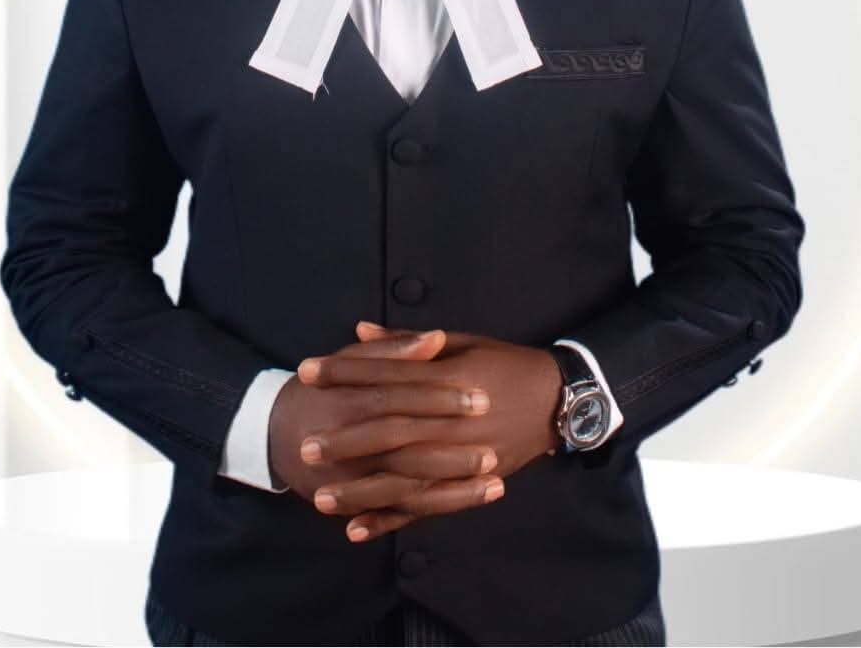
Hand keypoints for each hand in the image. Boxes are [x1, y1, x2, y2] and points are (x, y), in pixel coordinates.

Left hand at [297, 322, 562, 542]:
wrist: (555, 399)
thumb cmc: (503, 363)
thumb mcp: (461, 341)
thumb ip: (407, 342)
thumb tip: (360, 331)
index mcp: (448, 377)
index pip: (387, 373)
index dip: (345, 371)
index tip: (308, 372)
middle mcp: (453, 420)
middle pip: (392, 431)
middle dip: (346, 440)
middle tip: (306, 447)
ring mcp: (462, 457)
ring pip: (406, 479)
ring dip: (362, 492)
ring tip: (321, 498)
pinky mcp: (469, 485)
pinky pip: (425, 507)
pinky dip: (390, 520)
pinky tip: (356, 530)